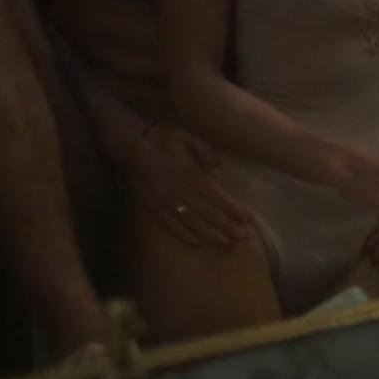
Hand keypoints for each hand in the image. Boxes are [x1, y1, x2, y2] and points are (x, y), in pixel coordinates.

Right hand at [122, 123, 253, 249]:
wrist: (131, 145)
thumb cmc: (164, 138)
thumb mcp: (186, 135)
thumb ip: (204, 149)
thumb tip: (219, 164)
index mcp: (189, 173)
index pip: (216, 195)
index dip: (232, 208)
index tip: (248, 218)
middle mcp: (178, 190)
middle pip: (206, 212)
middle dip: (226, 226)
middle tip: (242, 237)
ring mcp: (164, 200)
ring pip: (190, 221)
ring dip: (209, 234)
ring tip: (225, 243)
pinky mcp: (151, 206)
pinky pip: (168, 224)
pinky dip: (182, 234)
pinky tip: (196, 242)